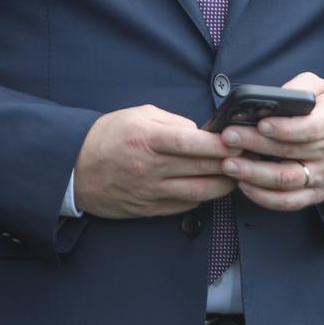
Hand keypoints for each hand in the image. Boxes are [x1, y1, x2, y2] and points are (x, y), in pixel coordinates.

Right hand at [72, 105, 235, 218]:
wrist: (73, 168)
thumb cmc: (108, 136)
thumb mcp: (139, 116)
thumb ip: (173, 121)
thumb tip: (201, 131)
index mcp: (148, 139)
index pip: (192, 143)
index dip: (220, 144)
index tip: (238, 140)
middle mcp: (150, 168)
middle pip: (202, 169)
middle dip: (231, 164)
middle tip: (250, 158)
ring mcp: (149, 191)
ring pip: (199, 192)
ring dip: (224, 184)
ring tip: (238, 175)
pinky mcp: (148, 209)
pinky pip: (184, 206)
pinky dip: (202, 196)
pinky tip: (211, 187)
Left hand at [219, 73, 323, 210]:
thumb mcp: (322, 89)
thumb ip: (300, 87)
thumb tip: (275, 96)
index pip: (311, 127)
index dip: (285, 128)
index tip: (261, 123)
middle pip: (291, 152)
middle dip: (256, 144)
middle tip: (229, 138)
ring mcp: (322, 176)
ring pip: (286, 180)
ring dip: (254, 174)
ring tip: (229, 164)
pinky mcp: (314, 194)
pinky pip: (289, 202)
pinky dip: (264, 197)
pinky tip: (244, 185)